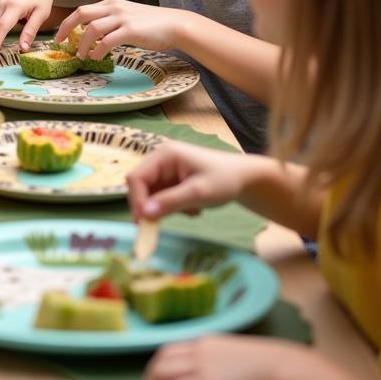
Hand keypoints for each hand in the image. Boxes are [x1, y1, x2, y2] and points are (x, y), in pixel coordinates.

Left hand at [56, 0, 189, 58]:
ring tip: (80, 56)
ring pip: (92, 28)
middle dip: (66, 28)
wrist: (175, 24)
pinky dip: (98, 51)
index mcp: (111, 4)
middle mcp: (114, 8)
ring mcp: (122, 18)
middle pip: (81, 14)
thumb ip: (111, 21)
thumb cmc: (152, 24)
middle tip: (59, 43)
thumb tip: (94, 36)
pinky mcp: (131, 30)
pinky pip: (107, 41)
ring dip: (82, 44)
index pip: (82, 10)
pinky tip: (96, 58)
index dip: (68, 22)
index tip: (61, 35)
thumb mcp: (127, 16)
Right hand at [126, 142, 252, 220]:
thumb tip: (144, 214)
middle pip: (141, 185)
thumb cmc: (224, 180)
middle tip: (162, 225)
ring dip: (165, 208)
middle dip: (152, 205)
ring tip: (191, 211)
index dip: (136, 200)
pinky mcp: (171, 179)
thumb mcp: (198, 193)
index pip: (137, 177)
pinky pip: (161, 197)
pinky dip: (172, 207)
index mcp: (164, 154)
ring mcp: (165, 169)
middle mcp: (160, 159)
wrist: (244, 178)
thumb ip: (170, 202)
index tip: (144, 223)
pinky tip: (192, 208)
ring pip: (150, 194)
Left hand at [143, 336, 304, 379]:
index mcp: (208, 342)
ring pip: (163, 372)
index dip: (163, 360)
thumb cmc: (271, 365)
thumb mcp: (240, 354)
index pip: (175, 346)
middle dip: (152, 372)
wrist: (281, 370)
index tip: (159, 370)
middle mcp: (199, 350)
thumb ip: (225, 358)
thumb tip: (222, 371)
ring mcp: (200, 367)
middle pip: (163, 357)